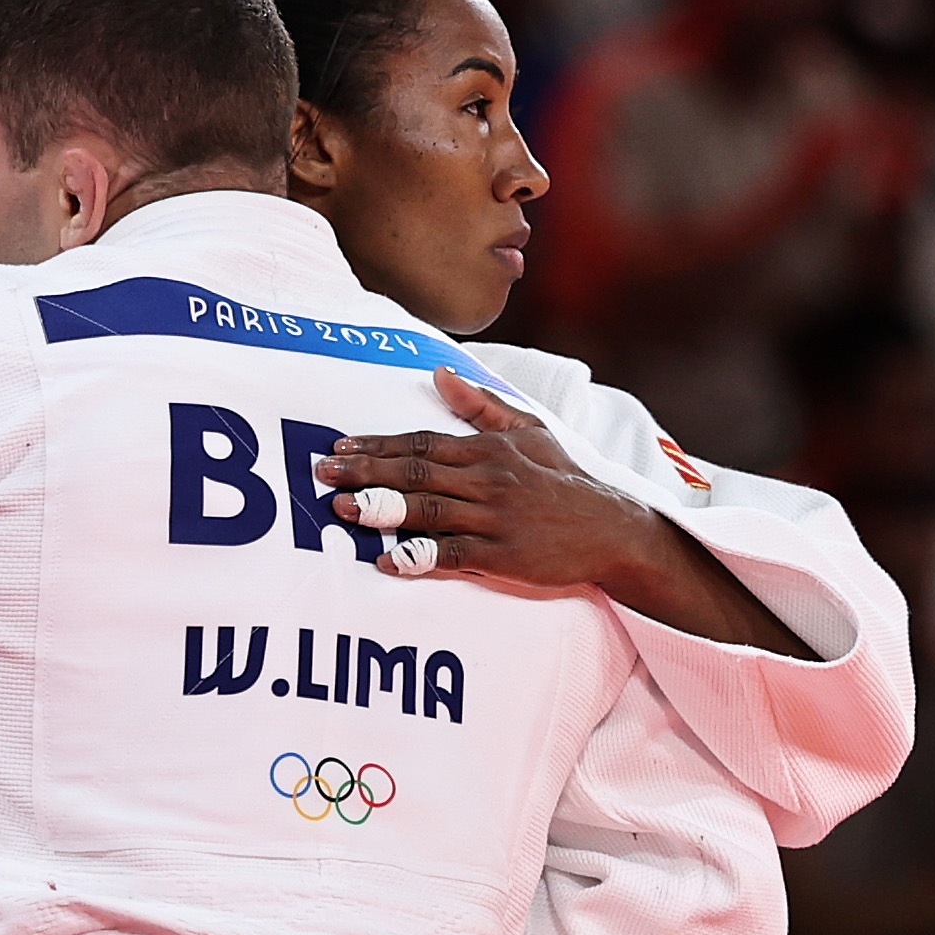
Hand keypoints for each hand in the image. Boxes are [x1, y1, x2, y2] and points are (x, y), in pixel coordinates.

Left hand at [316, 368, 815, 656]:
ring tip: (343, 510)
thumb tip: (441, 373)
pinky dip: (420, 557)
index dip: (378, 444)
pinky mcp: (504, 555)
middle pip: (415, 471)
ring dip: (383, 508)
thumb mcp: (531, 431)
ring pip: (429, 509)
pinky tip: (388, 561)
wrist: (613, 529)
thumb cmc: (566, 480)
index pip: (422, 441)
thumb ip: (482, 405)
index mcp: (489, 448)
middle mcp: (487, 479)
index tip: (339, 447)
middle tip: (322, 473)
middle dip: (365, 471)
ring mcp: (494, 519)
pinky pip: (454, 555)